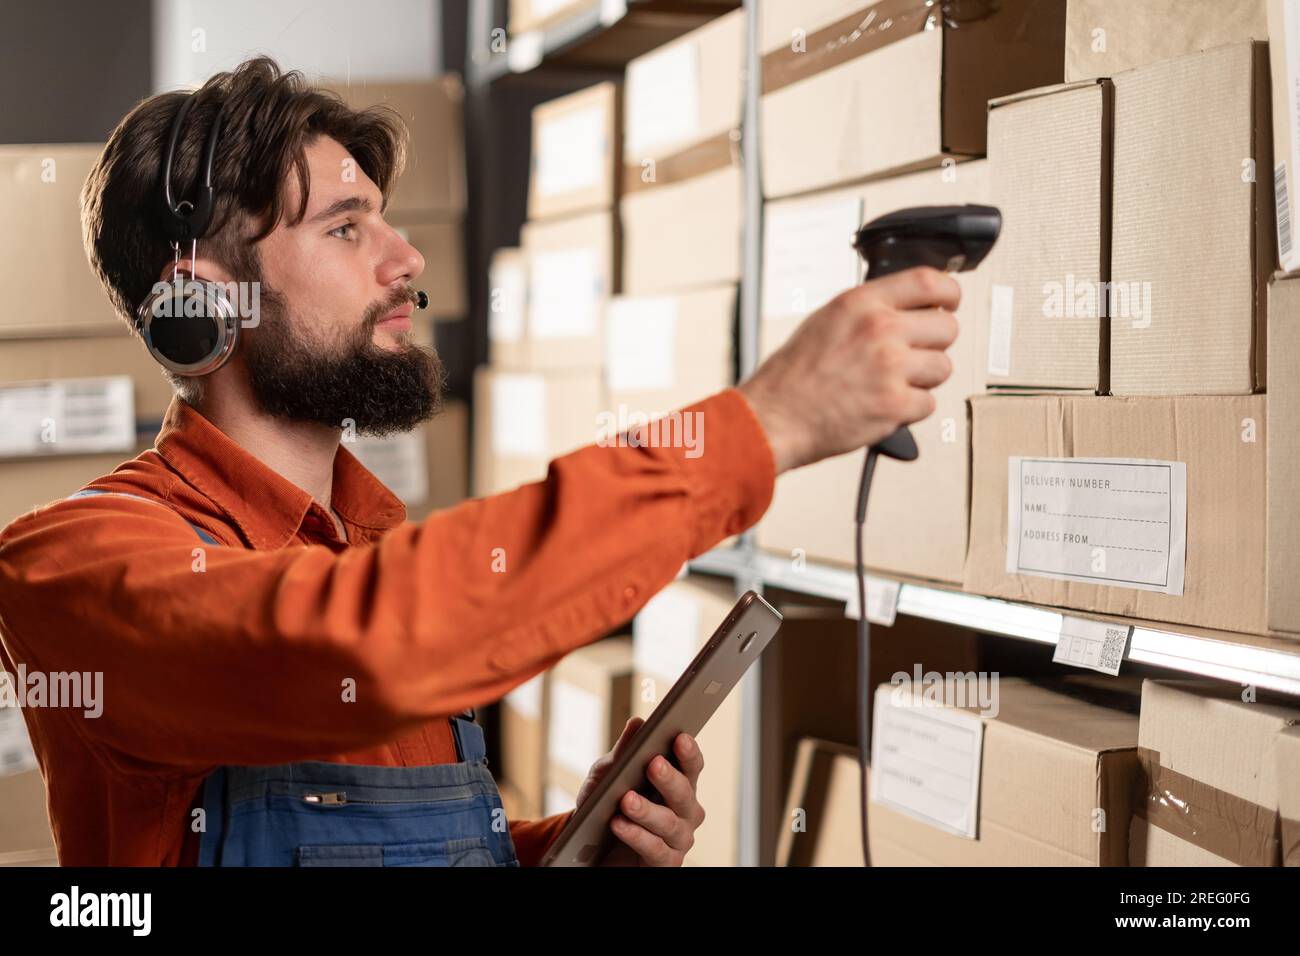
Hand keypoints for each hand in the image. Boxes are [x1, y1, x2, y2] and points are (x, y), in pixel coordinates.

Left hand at [574, 717, 705, 866]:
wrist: (591, 846)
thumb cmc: (608, 804)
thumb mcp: (608, 774)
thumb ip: (624, 751)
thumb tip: (638, 723)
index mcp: (680, 784)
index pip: (692, 765)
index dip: (688, 752)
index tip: (679, 736)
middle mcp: (687, 812)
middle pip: (684, 793)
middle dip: (669, 778)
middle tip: (653, 764)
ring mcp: (679, 840)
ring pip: (669, 823)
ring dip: (647, 810)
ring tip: (626, 799)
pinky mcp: (666, 863)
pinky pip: (655, 849)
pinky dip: (636, 835)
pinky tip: (618, 824)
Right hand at [738, 266, 960, 472]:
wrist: (774, 418)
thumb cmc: (792, 376)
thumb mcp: (827, 320)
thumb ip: (870, 310)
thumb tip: (910, 309)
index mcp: (861, 304)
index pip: (928, 282)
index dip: (949, 293)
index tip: (949, 303)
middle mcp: (879, 330)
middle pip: (947, 328)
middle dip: (935, 343)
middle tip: (914, 354)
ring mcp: (890, 368)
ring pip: (943, 367)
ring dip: (923, 378)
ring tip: (893, 383)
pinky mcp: (895, 405)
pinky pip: (928, 404)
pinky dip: (910, 409)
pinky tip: (884, 404)